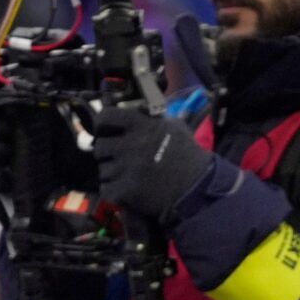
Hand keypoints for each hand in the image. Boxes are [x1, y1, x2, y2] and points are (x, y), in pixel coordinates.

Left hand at [91, 104, 212, 223]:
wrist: (199, 187)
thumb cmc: (187, 155)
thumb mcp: (174, 127)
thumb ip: (152, 118)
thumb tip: (137, 108)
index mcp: (141, 126)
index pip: (105, 117)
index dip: (102, 125)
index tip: (105, 131)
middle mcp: (130, 145)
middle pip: (99, 147)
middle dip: (108, 154)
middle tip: (121, 159)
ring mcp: (127, 169)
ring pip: (102, 170)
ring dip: (112, 174)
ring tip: (130, 176)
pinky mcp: (126, 190)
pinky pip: (106, 189)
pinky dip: (115, 191)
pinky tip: (129, 190)